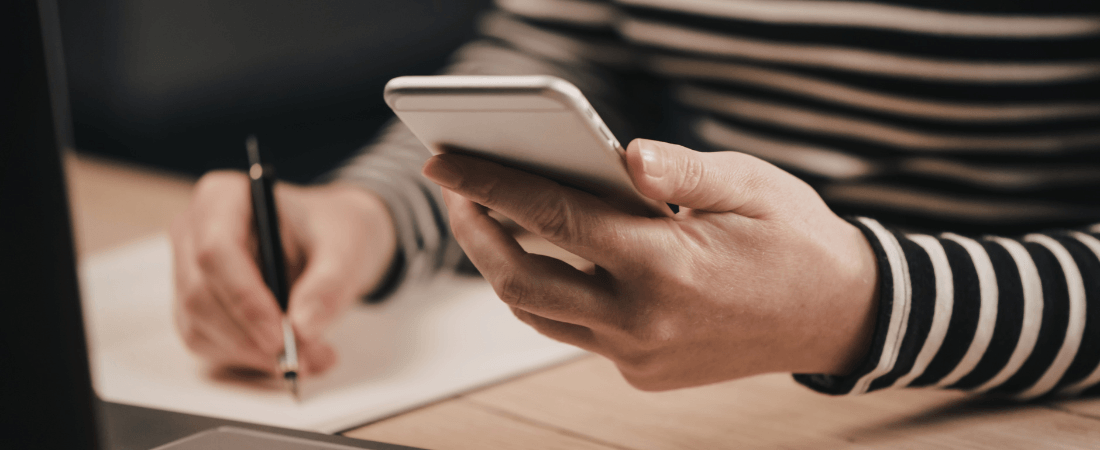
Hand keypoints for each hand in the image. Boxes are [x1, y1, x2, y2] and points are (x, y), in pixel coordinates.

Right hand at [170, 171, 395, 375]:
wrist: (331, 241)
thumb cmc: (333, 231)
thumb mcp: (347, 247)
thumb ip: (330, 284)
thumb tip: (303, 328)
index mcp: (223, 198)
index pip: (215, 252)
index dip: (244, 300)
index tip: (282, 337)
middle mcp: (194, 232)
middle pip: (201, 295)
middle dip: (253, 337)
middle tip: (307, 360)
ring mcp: (189, 272)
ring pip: (200, 327)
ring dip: (253, 355)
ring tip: (313, 358)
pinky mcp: (195, 307)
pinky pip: (208, 344)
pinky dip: (249, 360)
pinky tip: (290, 356)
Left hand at [423, 139, 878, 390]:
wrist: (839, 316)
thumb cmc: (794, 238)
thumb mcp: (749, 184)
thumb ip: (679, 170)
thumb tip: (621, 153)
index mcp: (666, 264)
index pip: (552, 216)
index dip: (489, 185)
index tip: (444, 162)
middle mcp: (643, 321)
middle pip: (521, 281)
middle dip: (475, 233)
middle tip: (456, 192)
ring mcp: (641, 357)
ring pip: (540, 314)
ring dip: (504, 268)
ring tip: (492, 222)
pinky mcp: (644, 374)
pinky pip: (577, 334)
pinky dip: (554, 295)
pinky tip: (556, 258)